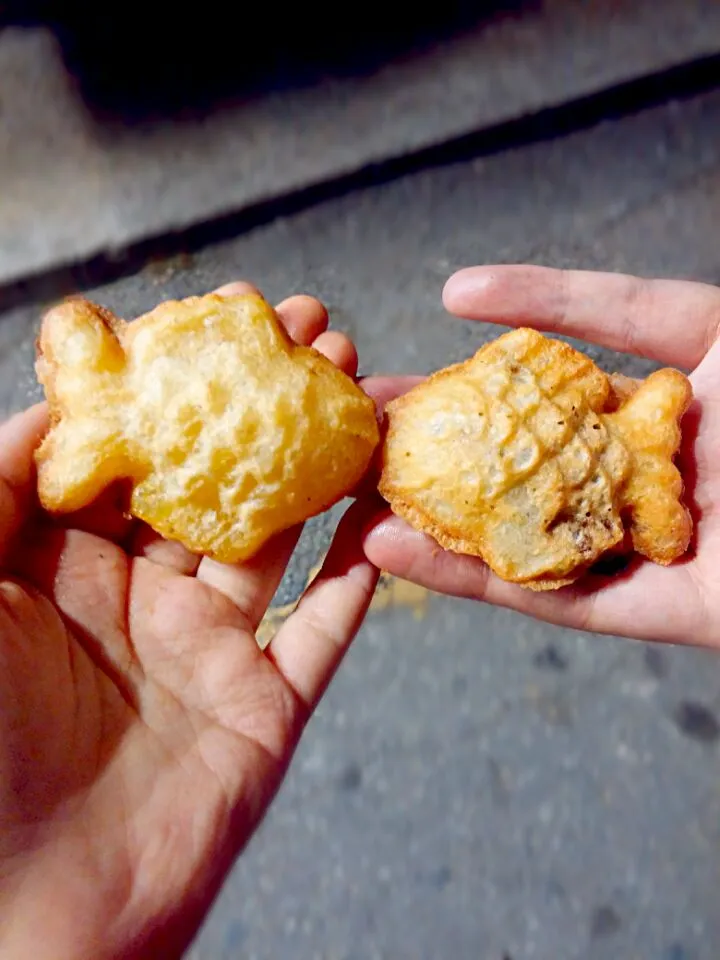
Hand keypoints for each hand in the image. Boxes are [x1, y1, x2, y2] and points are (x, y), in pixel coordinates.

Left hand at [0, 283, 378, 958]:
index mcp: (66, 568)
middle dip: (268, 403)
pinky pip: (321, 637)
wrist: (25, 916)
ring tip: (363, 392)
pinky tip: (384, 524)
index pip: (139, 452)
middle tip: (320, 332)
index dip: (182, 383)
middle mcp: (141, 600)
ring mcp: (207, 654)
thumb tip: (50, 401)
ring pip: (279, 540)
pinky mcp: (263, 712)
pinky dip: (356, 585)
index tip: (225, 316)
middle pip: (219, 479)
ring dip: (323, 468)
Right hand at [361, 265, 719, 647]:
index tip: (421, 331)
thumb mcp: (707, 329)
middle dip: (438, 448)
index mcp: (660, 406)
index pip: (552, 380)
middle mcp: (644, 476)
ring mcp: (647, 546)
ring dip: (429, 523)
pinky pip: (554, 599)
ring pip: (520, 540)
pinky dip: (471, 581)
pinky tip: (394, 553)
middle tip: (355, 430)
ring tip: (344, 501)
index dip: (481, 359)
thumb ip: (613, 309)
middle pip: (523, 465)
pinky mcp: (659, 612)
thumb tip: (472, 290)